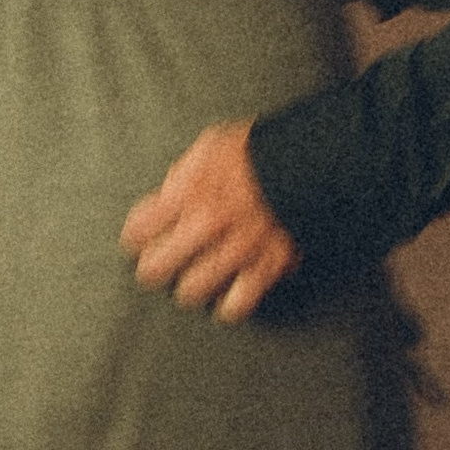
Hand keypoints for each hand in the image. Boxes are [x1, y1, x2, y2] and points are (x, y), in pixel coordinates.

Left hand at [122, 120, 298, 321]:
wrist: (312, 160)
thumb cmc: (264, 151)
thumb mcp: (213, 144)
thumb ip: (184, 172)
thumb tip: (169, 193)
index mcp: (188, 194)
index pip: (138, 231)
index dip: (137, 237)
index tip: (141, 240)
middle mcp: (206, 226)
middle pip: (155, 269)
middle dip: (154, 268)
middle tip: (159, 266)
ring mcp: (235, 250)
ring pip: (192, 291)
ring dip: (190, 286)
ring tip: (194, 281)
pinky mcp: (265, 266)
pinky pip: (238, 303)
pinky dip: (230, 305)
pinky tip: (227, 299)